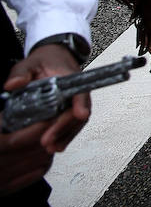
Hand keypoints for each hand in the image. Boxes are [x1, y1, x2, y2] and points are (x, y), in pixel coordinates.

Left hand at [2, 44, 88, 181]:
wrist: (55, 58)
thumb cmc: (45, 61)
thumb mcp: (29, 64)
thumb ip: (20, 73)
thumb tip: (13, 84)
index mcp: (69, 77)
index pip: (79, 91)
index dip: (81, 104)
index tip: (80, 114)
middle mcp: (76, 91)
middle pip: (76, 112)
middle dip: (64, 128)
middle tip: (48, 140)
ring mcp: (74, 102)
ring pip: (76, 121)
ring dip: (65, 136)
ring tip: (53, 148)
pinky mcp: (69, 110)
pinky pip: (72, 124)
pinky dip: (65, 136)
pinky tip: (57, 145)